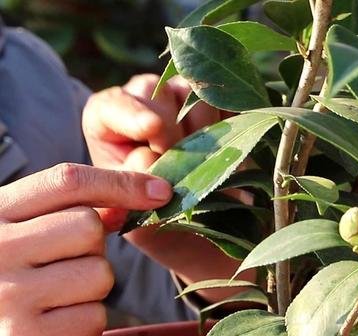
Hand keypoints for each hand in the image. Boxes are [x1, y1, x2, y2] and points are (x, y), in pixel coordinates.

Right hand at [0, 163, 172, 335]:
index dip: (121, 183)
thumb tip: (147, 195)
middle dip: (94, 246)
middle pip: (89, 227)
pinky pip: (93, 316)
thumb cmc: (17, 273)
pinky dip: (85, 321)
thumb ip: (77, 209)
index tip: (161, 192)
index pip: (68, 182)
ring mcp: (8, 295)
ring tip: (57, 295)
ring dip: (92, 288)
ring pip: (99, 274)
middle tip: (66, 264)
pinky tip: (55, 321)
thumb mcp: (31, 230)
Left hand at [82, 75, 254, 303]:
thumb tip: (146, 157)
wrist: (209, 242)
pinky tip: (228, 153)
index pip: (109, 107)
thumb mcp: (139, 225)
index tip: (152, 129)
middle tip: (185, 163)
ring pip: (194, 95)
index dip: (130, 113)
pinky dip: (230, 124)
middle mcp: (144, 109)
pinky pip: (227, 103)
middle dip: (172, 129)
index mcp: (110, 133)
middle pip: (155, 92)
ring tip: (206, 165)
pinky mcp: (219, 109)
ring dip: (203, 132)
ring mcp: (184, 105)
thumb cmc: (163, 231)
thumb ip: (131, 194)